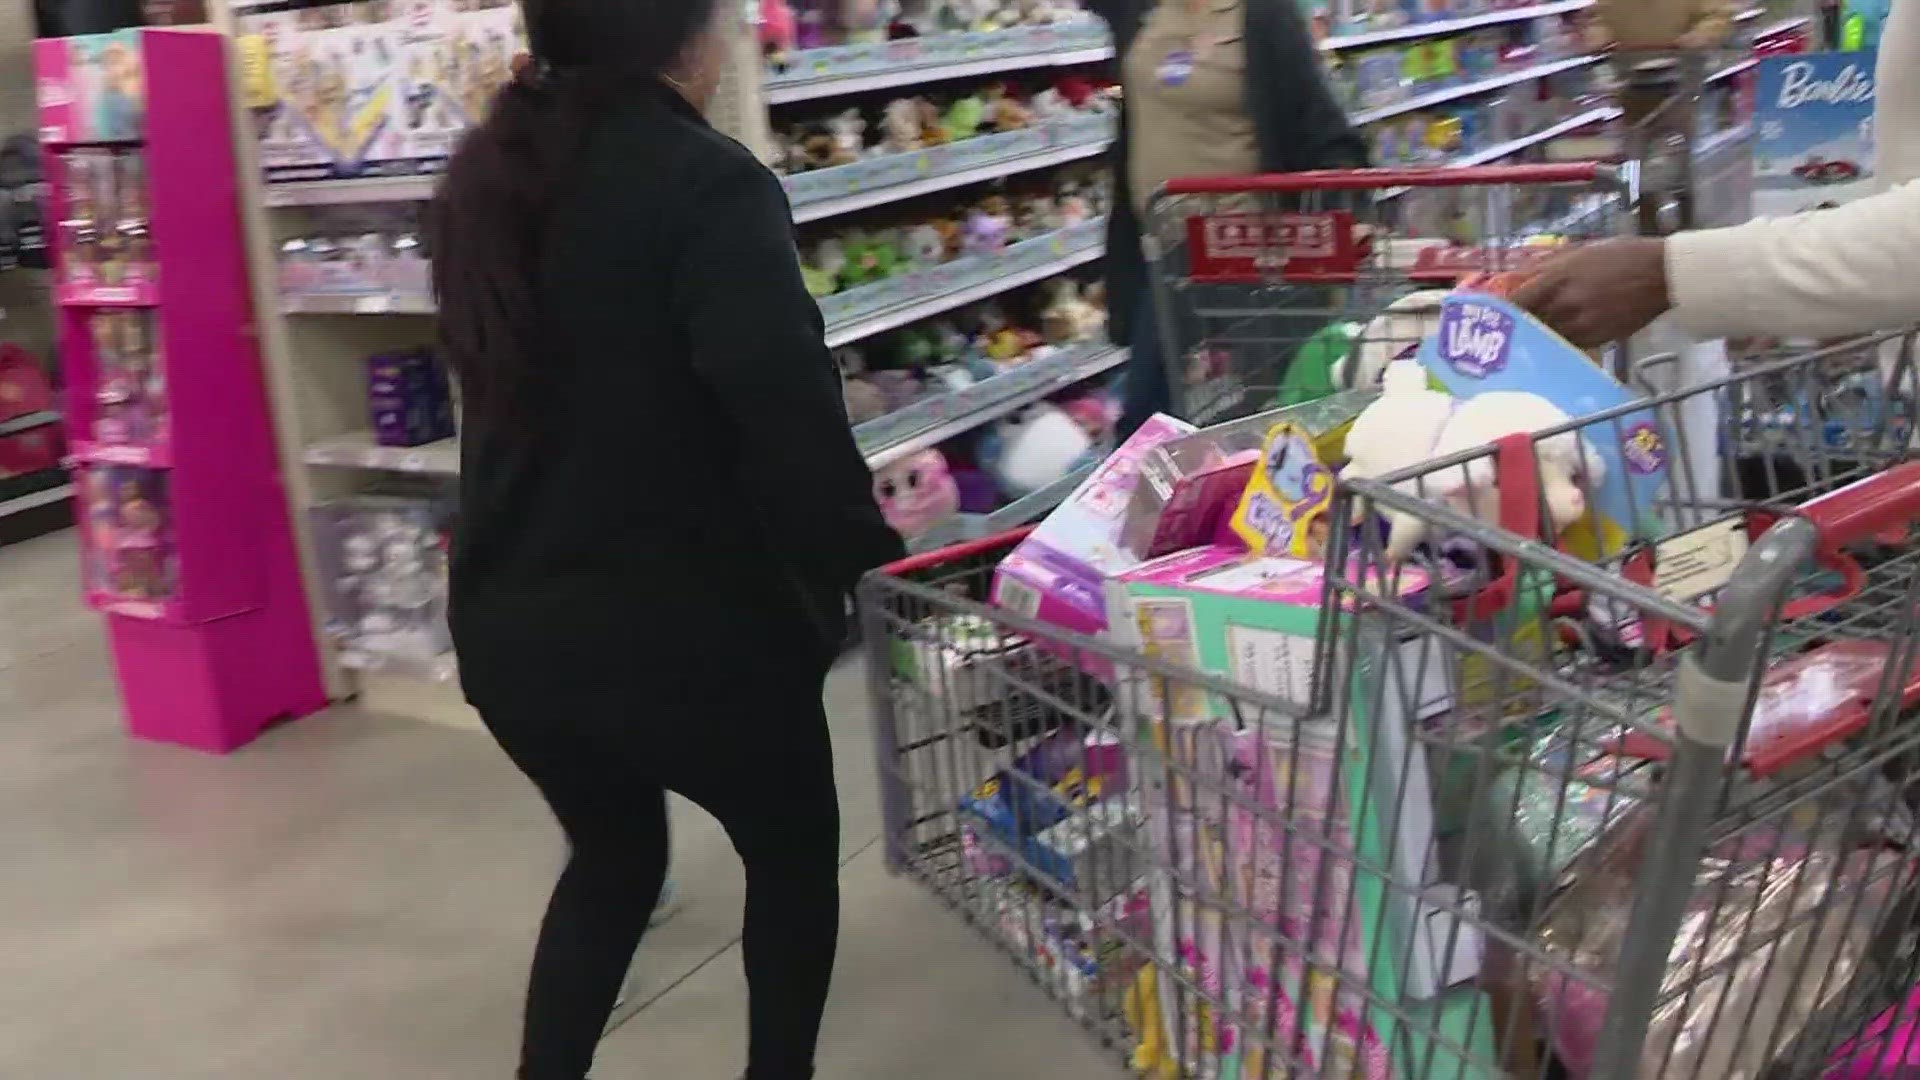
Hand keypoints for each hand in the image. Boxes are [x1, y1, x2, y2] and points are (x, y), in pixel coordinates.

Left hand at [1509, 237, 1672, 347]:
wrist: (1663, 274)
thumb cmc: (1622, 255)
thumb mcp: (1581, 252)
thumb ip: (1548, 266)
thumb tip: (1519, 277)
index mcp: (1558, 278)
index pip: (1518, 302)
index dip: (1504, 310)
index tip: (1497, 313)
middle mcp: (1565, 304)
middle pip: (1528, 324)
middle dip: (1518, 326)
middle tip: (1509, 328)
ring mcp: (1581, 324)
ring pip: (1547, 338)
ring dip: (1539, 337)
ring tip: (1533, 335)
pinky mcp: (1597, 339)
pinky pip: (1568, 344)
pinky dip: (1561, 342)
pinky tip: (1560, 338)